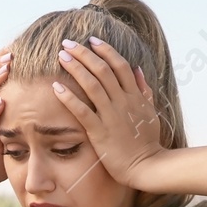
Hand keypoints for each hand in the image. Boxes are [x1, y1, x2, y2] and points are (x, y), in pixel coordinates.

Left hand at [51, 37, 164, 188]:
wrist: (147, 166)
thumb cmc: (147, 142)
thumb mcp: (150, 112)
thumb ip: (144, 90)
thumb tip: (138, 69)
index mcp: (135, 96)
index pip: (120, 65)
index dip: (105, 50)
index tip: (92, 40)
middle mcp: (123, 101)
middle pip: (103, 70)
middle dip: (84, 54)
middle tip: (68, 43)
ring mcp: (111, 115)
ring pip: (92, 85)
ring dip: (76, 68)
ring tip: (62, 56)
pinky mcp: (100, 132)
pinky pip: (82, 110)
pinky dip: (69, 97)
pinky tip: (55, 87)